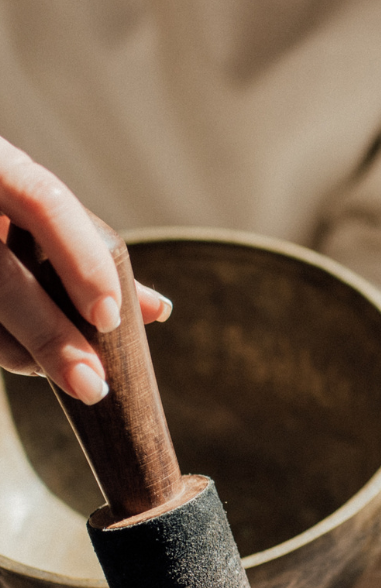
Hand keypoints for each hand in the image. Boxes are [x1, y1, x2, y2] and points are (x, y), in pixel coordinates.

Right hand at [0, 136, 170, 402]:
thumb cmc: (2, 202)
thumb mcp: (36, 210)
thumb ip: (91, 251)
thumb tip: (158, 311)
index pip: (43, 202)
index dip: (80, 260)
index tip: (110, 317)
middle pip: (3, 277)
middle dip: (51, 337)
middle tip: (93, 385)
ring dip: (24, 353)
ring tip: (67, 374)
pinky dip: (1, 348)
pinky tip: (25, 359)